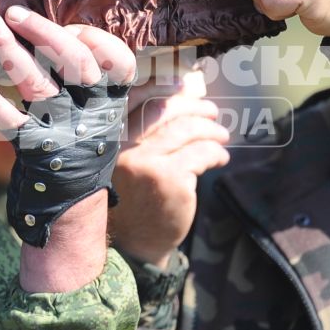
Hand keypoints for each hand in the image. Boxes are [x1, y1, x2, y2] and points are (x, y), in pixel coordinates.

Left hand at [0, 7, 135, 291]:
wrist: (74, 202)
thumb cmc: (83, 147)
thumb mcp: (103, 114)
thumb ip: (94, 79)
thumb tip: (79, 39)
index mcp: (110, 99)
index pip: (115, 58)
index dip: (92, 37)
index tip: (70, 29)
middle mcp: (89, 110)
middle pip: (73, 60)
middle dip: (42, 31)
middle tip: (13, 13)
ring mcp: (62, 128)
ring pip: (37, 83)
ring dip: (11, 51)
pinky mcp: (35, 147)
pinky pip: (12, 122)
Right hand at [109, 69, 231, 266]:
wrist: (134, 245)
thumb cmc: (133, 199)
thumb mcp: (127, 162)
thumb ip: (141, 135)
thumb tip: (180, 94)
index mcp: (109, 140)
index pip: (135, 99)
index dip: (161, 86)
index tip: (182, 83)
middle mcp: (122, 148)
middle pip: (164, 110)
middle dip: (193, 105)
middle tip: (212, 111)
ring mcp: (145, 162)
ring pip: (186, 129)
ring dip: (211, 129)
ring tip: (221, 135)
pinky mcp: (169, 179)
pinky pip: (201, 153)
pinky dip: (216, 152)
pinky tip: (220, 157)